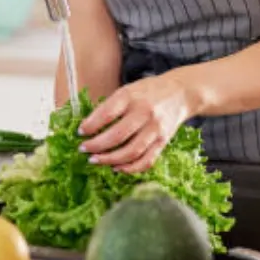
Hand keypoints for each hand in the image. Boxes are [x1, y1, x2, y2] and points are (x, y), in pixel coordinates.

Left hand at [76, 73, 197, 172]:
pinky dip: (129, 168)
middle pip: (117, 136)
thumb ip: (110, 106)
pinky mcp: (163, 142)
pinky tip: (116, 167)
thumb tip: (88, 126)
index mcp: (131, 96)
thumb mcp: (127, 90)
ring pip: (131, 152)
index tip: (80, 132)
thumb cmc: (147, 91)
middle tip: (83, 149)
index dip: (90, 125)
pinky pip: (146, 161)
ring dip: (109, 159)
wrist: (180, 93)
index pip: (107, 113)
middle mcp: (144, 112)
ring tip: (95, 160)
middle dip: (96, 146)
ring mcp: (155, 129)